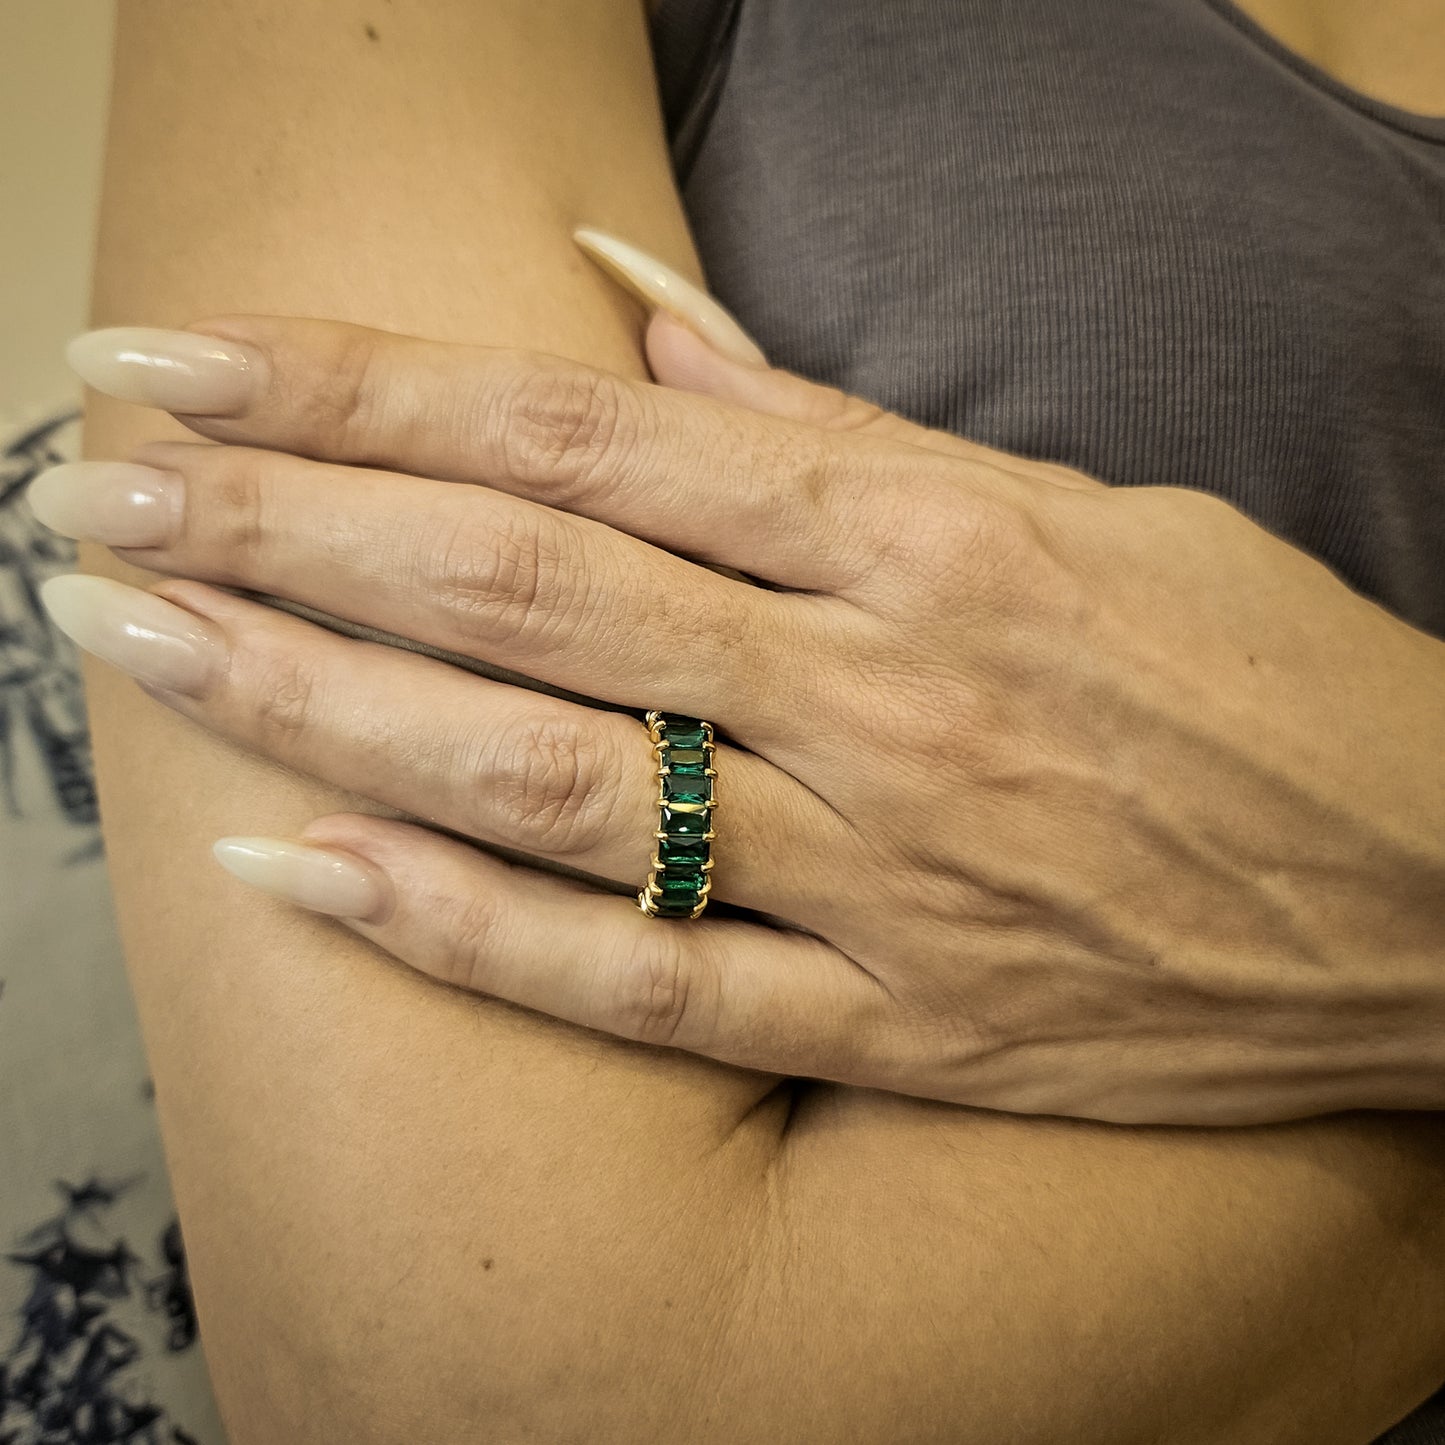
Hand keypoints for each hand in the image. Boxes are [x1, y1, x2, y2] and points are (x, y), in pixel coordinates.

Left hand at [35, 262, 1444, 1123]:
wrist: (1437, 894)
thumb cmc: (1262, 680)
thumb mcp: (1076, 510)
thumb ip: (834, 427)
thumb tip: (634, 323)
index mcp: (924, 540)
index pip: (580, 438)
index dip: (365, 390)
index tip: (195, 363)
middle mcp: (876, 696)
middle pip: (518, 591)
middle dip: (284, 527)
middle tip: (96, 490)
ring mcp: (879, 873)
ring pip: (542, 778)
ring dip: (318, 709)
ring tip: (142, 646)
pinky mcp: (899, 1021)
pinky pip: (641, 982)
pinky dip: (461, 930)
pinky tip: (300, 875)